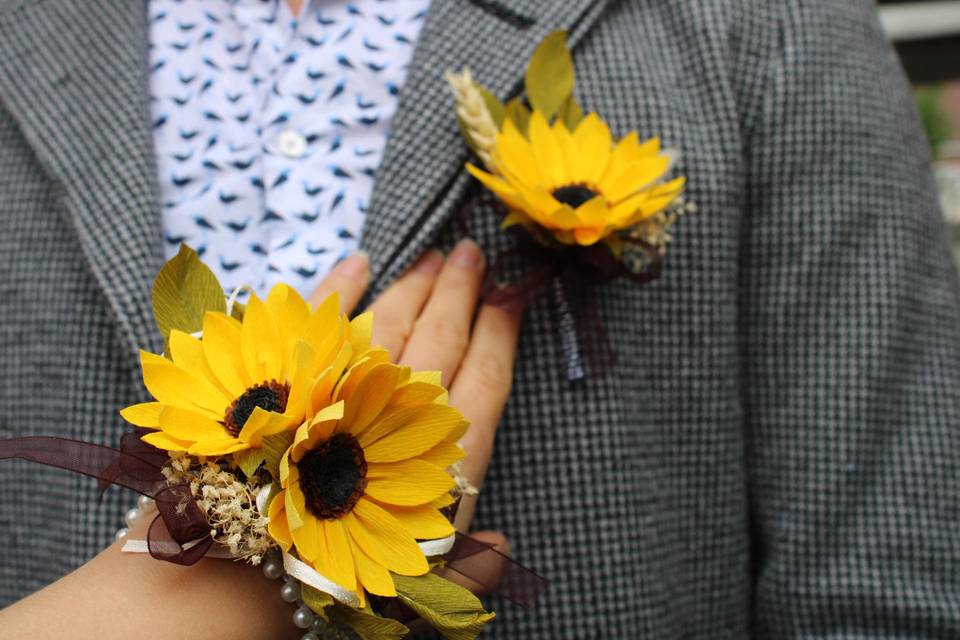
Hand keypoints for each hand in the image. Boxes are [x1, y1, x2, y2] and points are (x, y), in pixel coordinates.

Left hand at [310, 239, 524, 592]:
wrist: (244, 570)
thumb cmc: (343, 584)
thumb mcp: (428, 592)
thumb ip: (474, 566)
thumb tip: (502, 547)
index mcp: (446, 455)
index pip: (486, 375)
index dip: (502, 330)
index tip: (514, 292)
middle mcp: (403, 411)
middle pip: (444, 334)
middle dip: (462, 289)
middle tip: (472, 252)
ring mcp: (347, 384)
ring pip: (393, 320)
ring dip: (414, 283)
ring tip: (431, 256)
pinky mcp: (294, 375)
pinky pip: (322, 318)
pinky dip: (339, 286)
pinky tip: (356, 263)